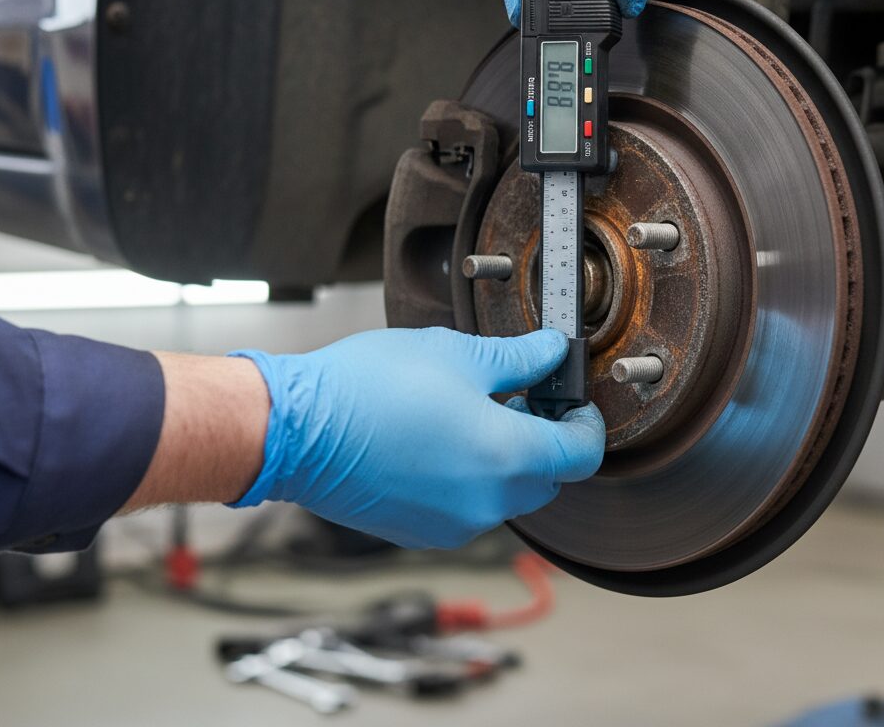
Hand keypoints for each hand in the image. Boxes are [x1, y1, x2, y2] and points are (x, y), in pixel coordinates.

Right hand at [231, 327, 604, 547]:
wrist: (296, 428)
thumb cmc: (367, 389)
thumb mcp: (457, 355)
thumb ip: (518, 359)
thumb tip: (551, 353)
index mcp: (505, 457)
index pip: (582, 455)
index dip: (587, 424)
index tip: (575, 402)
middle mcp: (486, 502)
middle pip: (547, 478)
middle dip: (544, 439)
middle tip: (520, 397)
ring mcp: (451, 524)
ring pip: (505, 494)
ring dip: (504, 459)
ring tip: (470, 412)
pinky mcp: (420, 531)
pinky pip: (467, 506)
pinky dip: (469, 478)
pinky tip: (439, 440)